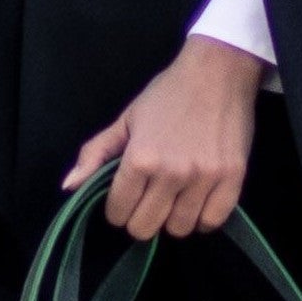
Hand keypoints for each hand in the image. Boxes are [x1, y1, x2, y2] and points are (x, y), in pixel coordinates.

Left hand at [64, 36, 265, 238]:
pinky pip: (212, 221)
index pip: (118, 213)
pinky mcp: (233, 179)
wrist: (218, 72)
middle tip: (148, 199)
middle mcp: (171, 173)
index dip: (117, 209)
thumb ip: (95, 154)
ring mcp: (204, 178)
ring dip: (172, 219)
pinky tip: (197, 202)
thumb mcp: (126, 119)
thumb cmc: (168, 94)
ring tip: (174, 199)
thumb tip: (68, 186)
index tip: (125, 197)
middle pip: (145, 228)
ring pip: (179, 229)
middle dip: (141, 217)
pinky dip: (202, 219)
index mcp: (140, 159)